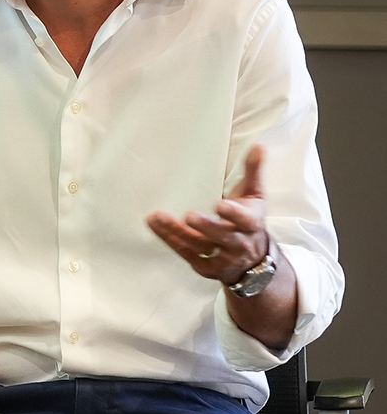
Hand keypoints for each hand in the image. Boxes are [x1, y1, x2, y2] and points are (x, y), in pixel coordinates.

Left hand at [146, 144, 272, 285]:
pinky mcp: (205, 267)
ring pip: (198, 245)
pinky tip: (154, 225)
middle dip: (206, 227)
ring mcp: (222, 258)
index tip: (220, 205)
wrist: (253, 260)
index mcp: (252, 224)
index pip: (245, 220)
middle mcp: (239, 243)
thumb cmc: (249, 220)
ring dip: (176, 232)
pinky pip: (185, 253)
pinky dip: (169, 239)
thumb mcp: (255, 197)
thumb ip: (254, 172)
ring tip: (157, 217)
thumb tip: (259, 146)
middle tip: (189, 215)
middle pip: (222, 236)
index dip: (233, 214)